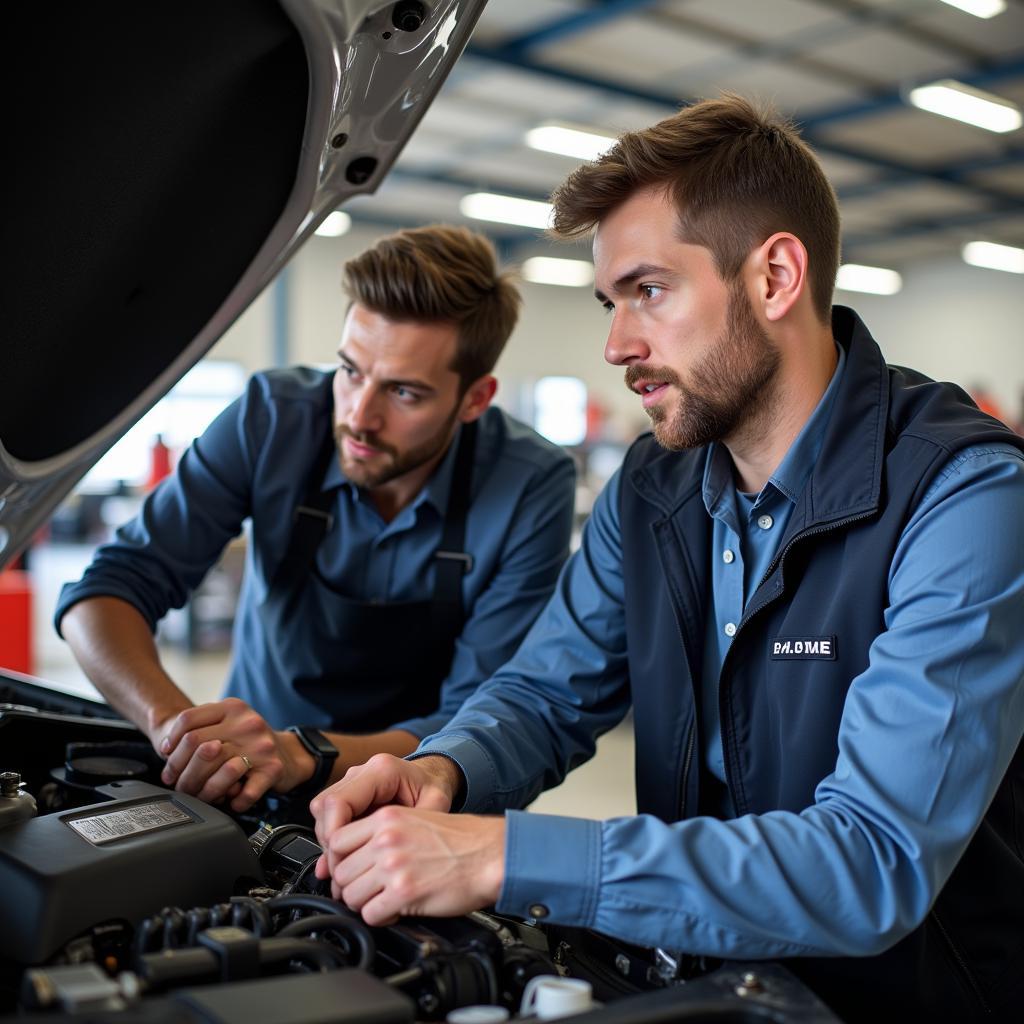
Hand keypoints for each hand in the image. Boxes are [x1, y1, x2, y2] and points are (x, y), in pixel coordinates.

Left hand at [157, 698, 313, 810]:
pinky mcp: (273, 768)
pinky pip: (244, 793)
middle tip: (177, 784)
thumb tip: (167, 752)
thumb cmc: (249, 743)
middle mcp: (247, 722)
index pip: (188, 720)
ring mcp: (261, 745)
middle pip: (197, 745)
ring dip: (202, 791)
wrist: (290, 754)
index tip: (167, 757)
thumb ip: (200, 729)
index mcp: (232, 707)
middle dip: (180, 770)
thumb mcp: (227, 725)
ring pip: (217, 770)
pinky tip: (230, 802)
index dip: (171, 741)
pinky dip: (233, 802)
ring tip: (200, 796)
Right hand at [311, 754, 460, 885]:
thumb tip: (383, 859)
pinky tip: (343, 861)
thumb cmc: (433, 787)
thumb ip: (409, 828)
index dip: (334, 833)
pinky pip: (330, 817)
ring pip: (322, 814)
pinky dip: (334, 840)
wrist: (432, 774)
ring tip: (346, 868)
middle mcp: (361, 773)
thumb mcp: (434, 805)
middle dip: (330, 842)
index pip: (338, 801)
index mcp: (381, 771)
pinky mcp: (349, 794)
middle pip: (324, 808)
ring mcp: (352, 782)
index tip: (343, 858)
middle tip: (343, 870)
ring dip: (330, 843)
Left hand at [323, 806, 505, 923]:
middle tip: (367, 891)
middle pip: (340, 872)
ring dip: (364, 904)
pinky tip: (395, 910)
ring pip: (351, 895)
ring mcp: (394, 865)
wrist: (490, 854)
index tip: (350, 870)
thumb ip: (384, 832)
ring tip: (383, 901)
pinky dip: (380, 918)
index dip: (339, 861)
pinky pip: (370, 914)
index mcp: (387, 817)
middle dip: (350, 886)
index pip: (336, 841)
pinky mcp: (404, 892)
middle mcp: (386, 839)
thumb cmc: (462, 839)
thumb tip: (357, 855)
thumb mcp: (417, 819)